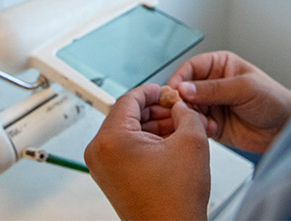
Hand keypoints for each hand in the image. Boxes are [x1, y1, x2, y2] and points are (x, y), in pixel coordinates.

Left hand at [84, 84, 210, 219]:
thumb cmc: (175, 200)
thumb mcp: (191, 142)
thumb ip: (186, 112)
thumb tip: (181, 105)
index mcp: (111, 139)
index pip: (129, 99)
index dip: (152, 91)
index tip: (166, 90)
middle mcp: (100, 152)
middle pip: (126, 114)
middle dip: (156, 110)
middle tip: (177, 109)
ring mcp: (103, 166)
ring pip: (128, 131)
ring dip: (153, 125)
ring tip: (180, 127)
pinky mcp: (111, 177)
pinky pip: (127, 148)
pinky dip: (147, 142)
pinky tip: (171, 142)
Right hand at [168, 51, 290, 153]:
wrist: (286, 127)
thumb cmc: (273, 99)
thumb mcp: (243, 88)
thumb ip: (213, 89)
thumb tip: (185, 88)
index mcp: (220, 65)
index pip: (191, 67)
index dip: (180, 78)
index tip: (174, 90)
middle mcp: (212, 84)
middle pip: (184, 89)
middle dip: (182, 100)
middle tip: (183, 109)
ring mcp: (211, 105)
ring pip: (187, 109)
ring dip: (191, 116)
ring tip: (204, 121)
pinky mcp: (212, 124)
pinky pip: (195, 125)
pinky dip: (199, 128)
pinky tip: (212, 130)